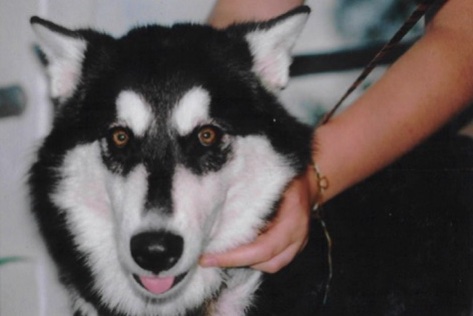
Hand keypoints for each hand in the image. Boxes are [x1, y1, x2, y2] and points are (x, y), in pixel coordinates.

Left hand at [199, 167, 317, 272]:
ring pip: (270, 266)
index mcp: (292, 221)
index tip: (208, 258)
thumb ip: (251, 195)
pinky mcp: (293, 248)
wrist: (310, 182)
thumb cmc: (287, 177)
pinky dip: (253, 259)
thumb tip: (220, 205)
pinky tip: (236, 251)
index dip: (235, 257)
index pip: (263, 249)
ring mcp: (298, 245)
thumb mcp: (270, 180)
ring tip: (220, 254)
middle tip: (208, 258)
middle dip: (236, 263)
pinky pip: (273, 261)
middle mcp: (298, 238)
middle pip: (267, 263)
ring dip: (245, 263)